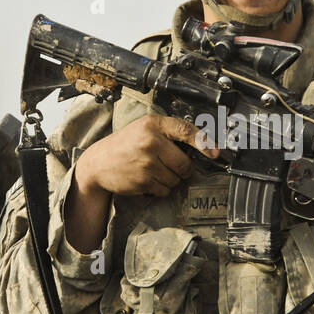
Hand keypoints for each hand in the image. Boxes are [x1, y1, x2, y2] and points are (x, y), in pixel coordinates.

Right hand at [76, 114, 219, 198]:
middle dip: (183, 169)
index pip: (185, 130)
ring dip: (171, 179)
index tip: (215, 153)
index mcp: (153, 123)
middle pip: (185, 163)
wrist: (98, 163)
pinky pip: (165, 190)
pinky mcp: (143, 180)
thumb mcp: (144, 128)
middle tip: (172, 166)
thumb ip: (168, 132)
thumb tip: (201, 146)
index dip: (204, 143)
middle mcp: (150, 141)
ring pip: (176, 178)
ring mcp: (146, 162)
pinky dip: (161, 188)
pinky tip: (147, 179)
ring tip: (154, 171)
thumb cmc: (124, 144)